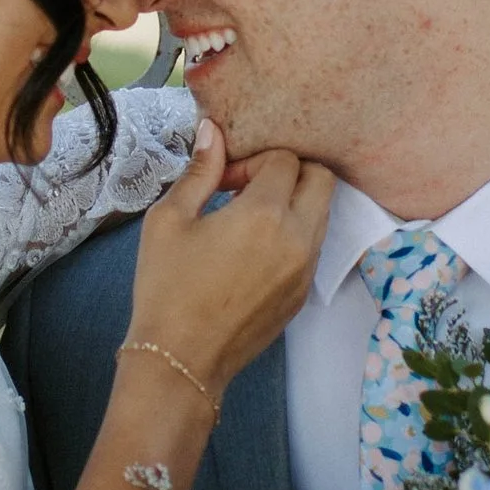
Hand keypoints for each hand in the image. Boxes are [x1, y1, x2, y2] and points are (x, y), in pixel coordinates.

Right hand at [128, 115, 333, 402]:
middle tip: (248, 188)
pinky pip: (314, 246)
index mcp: (264, 214)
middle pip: (321, 178)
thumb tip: (212, 131)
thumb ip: (199, 171)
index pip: (286, 159)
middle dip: (289, 171)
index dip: (253, 160)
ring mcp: (306, 269)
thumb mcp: (170, 220)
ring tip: (248, 219)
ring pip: (323, 212)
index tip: (223, 182)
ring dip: (295, 201)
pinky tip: (254, 249)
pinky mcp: (303, 294)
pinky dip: (295, 233)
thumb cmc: (167, 286)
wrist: (180, 358)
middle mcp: (298, 238)